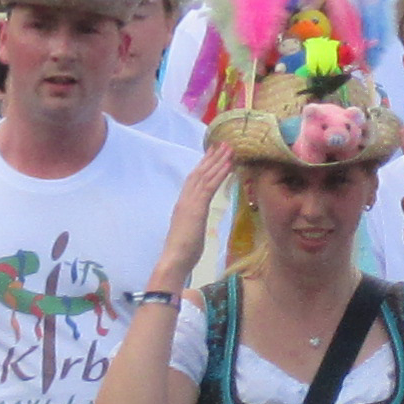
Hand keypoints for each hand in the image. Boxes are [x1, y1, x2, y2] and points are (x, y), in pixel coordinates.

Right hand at [156, 148, 236, 277]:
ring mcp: (190, 202)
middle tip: (222, 143)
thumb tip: (196, 222)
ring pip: (205, 176)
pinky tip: (229, 165)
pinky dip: (219, 174)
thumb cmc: (182, 252)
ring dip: (218, 161)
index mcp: (183, 205)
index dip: (203, 166)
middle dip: (211, 157)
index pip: (193, 180)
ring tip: (229, 148)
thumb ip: (193, 222)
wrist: (174, 259)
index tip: (212, 154)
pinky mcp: (196, 208)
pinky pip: (210, 186)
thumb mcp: (190, 232)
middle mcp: (185, 199)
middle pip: (199, 173)